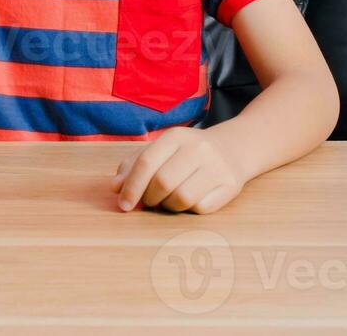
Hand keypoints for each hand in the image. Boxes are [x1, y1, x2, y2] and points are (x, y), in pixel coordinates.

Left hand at [110, 126, 246, 214]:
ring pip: (182, 198)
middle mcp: (198, 148)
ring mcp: (216, 166)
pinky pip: (201, 208)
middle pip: (162, 183)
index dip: (131, 186)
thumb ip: (134, 165)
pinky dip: (189, 209)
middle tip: (150, 201)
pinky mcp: (230, 185)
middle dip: (150, 198)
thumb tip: (115, 187)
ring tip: (169, 200)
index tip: (124, 205)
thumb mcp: (160, 150)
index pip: (146, 162)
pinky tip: (189, 200)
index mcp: (176, 136)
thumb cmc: (186, 154)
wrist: (232, 149)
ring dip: (169, 206)